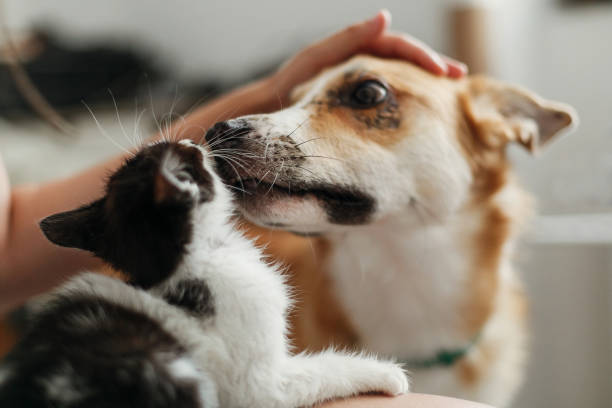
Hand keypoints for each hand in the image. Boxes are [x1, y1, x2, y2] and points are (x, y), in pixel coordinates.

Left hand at [270, 9, 466, 105]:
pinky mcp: (358, 97)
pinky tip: (422, 104)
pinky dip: (409, 93)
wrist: (272, 108)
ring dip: (426, 78)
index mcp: (356, 46)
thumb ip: (348, 38)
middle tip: (460, 77)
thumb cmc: (290, 84)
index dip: (423, 55)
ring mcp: (362, 78)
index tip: (444, 72)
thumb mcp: (316, 59)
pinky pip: (390, 91)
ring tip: (452, 90)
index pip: (397, 45)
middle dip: (434, 64)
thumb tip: (385, 16)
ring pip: (402, 73)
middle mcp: (362, 58)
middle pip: (405, 57)